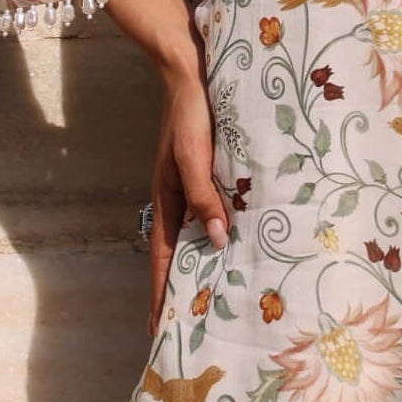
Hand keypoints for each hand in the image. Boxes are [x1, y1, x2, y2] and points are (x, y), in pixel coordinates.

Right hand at [147, 55, 232, 337]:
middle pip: (179, 254)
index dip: (162, 295)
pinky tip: (241, 245)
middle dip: (184, 289)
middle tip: (197, 327)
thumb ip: (204, 197)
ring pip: (198, 236)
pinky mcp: (210, 174)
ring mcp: (193, 187)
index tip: (160, 331)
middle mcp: (178, 199)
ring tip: (222, 296)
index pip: (163, 260)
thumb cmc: (190, 114)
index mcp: (167, 200)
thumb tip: (217, 240)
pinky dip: (222, 234)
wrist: (191, 71)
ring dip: (206, 264)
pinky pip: (214, 213)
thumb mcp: (194, 156)